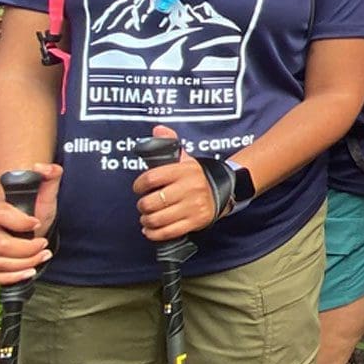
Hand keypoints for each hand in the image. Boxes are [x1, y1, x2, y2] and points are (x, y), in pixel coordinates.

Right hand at [0, 163, 61, 284]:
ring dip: (24, 264)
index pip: (0, 216)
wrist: (24, 232)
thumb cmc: (33, 214)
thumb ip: (50, 177)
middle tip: (44, 246)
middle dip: (27, 250)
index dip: (20, 222)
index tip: (37, 224)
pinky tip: (28, 271)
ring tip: (41, 257)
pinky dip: (12, 277)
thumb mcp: (46, 197)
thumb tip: (43, 167)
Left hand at [132, 124, 217, 240]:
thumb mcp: (185, 158)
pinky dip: (154, 233)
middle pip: (152, 202)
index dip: (139, 185)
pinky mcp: (196, 221)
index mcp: (184, 171)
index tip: (138, 188)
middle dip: (142, 205)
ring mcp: (193, 206)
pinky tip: (150, 230)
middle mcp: (190, 188)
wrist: (225, 190)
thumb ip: (170, 143)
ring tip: (147, 218)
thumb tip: (158, 129)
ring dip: (147, 220)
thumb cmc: (196, 176)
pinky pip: (169, 232)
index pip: (151, 178)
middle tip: (144, 205)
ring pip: (158, 219)